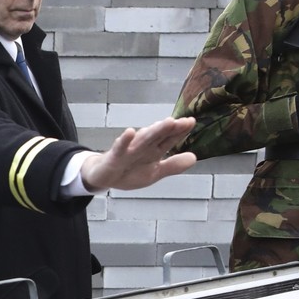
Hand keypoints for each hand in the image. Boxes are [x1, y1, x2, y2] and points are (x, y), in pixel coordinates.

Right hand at [79, 116, 197, 191]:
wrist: (104, 177)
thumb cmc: (129, 171)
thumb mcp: (155, 172)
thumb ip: (173, 165)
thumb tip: (194, 158)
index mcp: (154, 150)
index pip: (169, 139)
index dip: (180, 131)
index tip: (191, 121)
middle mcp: (143, 147)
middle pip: (158, 136)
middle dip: (171, 129)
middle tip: (184, 121)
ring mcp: (128, 151)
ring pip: (143, 140)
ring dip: (154, 131)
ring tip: (167, 123)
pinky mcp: (114, 157)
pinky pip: (119, 148)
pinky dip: (124, 141)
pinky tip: (130, 132)